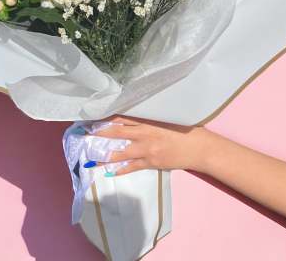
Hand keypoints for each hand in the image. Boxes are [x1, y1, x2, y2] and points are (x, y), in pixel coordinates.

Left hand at [95, 116, 213, 175]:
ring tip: (92, 156)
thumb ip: (152, 116)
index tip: (95, 116)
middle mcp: (145, 133)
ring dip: (106, 155)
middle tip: (85, 133)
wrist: (199, 148)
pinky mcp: (152, 162)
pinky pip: (133, 167)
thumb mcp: (168, 116)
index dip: (108, 117)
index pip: (124, 117)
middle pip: (118, 132)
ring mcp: (148, 149)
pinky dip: (121, 169)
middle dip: (101, 133)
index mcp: (149, 120)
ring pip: (122, 152)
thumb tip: (135, 113)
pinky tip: (111, 172)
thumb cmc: (186, 128)